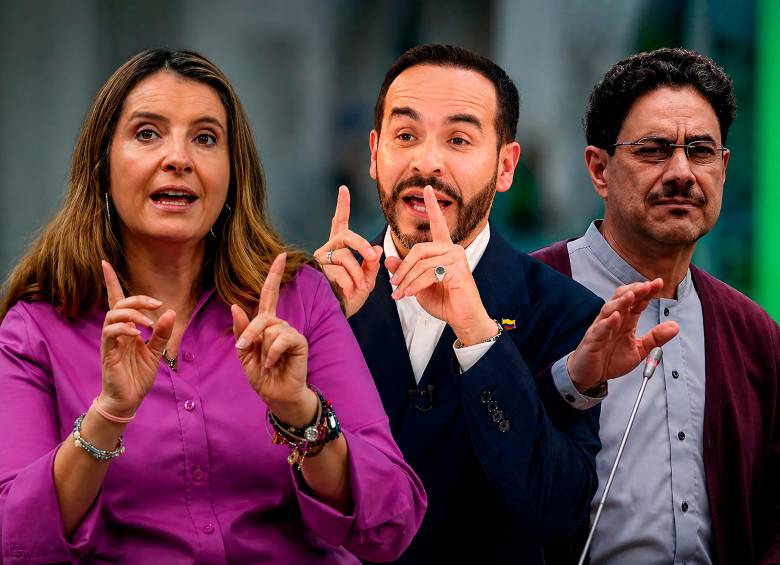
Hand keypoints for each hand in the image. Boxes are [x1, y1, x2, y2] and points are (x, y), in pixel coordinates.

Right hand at [99, 261, 174, 417]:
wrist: (129, 399)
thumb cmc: (137, 375)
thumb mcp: (156, 351)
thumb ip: (163, 333)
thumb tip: (171, 312)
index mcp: (126, 328)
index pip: (118, 300)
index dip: (111, 282)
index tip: (104, 262)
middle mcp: (116, 331)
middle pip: (119, 303)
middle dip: (137, 299)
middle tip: (157, 304)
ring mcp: (110, 341)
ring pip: (113, 315)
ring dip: (132, 314)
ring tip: (149, 323)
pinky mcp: (108, 353)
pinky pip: (110, 333)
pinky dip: (124, 328)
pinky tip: (137, 333)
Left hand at [232, 253, 316, 427]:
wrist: (276, 395)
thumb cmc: (262, 376)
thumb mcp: (244, 353)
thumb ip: (241, 330)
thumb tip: (235, 306)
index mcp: (266, 324)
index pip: (269, 295)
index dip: (274, 275)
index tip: (282, 255)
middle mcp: (280, 325)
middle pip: (262, 317)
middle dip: (249, 334)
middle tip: (244, 351)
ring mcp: (291, 332)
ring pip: (270, 330)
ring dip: (262, 351)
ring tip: (266, 365)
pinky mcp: (299, 342)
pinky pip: (280, 339)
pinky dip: (272, 354)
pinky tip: (272, 365)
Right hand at [314, 185, 382, 316]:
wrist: (335, 318)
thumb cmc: (350, 299)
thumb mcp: (366, 281)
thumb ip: (371, 265)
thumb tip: (377, 248)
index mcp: (338, 249)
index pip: (339, 223)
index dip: (342, 206)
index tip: (344, 188)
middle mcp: (326, 250)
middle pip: (345, 235)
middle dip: (362, 244)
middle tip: (372, 257)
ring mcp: (319, 261)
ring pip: (344, 257)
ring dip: (357, 273)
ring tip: (358, 287)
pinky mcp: (316, 272)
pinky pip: (338, 272)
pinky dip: (349, 283)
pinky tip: (348, 291)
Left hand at [385, 185, 497, 345]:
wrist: (463, 319)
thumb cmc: (444, 302)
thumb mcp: (418, 285)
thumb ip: (404, 271)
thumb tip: (387, 258)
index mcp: (445, 250)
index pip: (438, 224)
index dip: (433, 206)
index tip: (427, 188)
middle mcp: (452, 249)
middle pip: (419, 249)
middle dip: (402, 268)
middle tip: (392, 285)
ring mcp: (457, 258)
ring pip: (421, 263)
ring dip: (406, 280)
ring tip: (399, 294)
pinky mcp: (458, 270)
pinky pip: (428, 273)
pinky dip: (415, 285)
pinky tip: (409, 295)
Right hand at [567, 279, 679, 391]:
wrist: (590, 375)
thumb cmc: (611, 359)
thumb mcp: (639, 349)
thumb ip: (656, 337)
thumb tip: (675, 326)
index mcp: (625, 321)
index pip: (637, 302)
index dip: (647, 292)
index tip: (658, 283)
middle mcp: (612, 321)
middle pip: (622, 300)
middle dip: (635, 291)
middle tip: (647, 285)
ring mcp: (601, 329)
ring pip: (609, 310)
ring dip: (621, 302)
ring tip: (632, 295)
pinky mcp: (592, 341)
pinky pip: (599, 329)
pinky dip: (607, 322)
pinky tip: (615, 317)